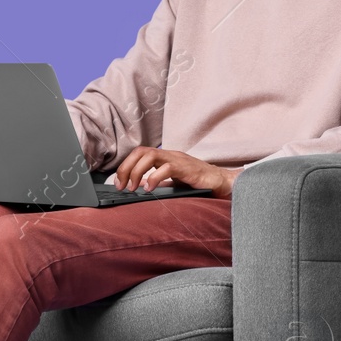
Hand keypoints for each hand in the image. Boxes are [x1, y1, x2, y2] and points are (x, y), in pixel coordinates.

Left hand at [113, 147, 237, 199]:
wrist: (221, 182)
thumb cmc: (198, 182)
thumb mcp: (173, 182)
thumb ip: (159, 182)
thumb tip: (140, 188)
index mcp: (164, 158)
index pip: (138, 154)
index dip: (125, 166)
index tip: (119, 183)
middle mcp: (169, 155)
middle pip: (140, 152)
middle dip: (126, 168)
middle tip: (121, 186)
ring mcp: (178, 160)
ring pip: (150, 155)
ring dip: (137, 171)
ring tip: (133, 188)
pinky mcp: (187, 168)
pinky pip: (167, 167)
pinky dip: (154, 178)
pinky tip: (149, 189)